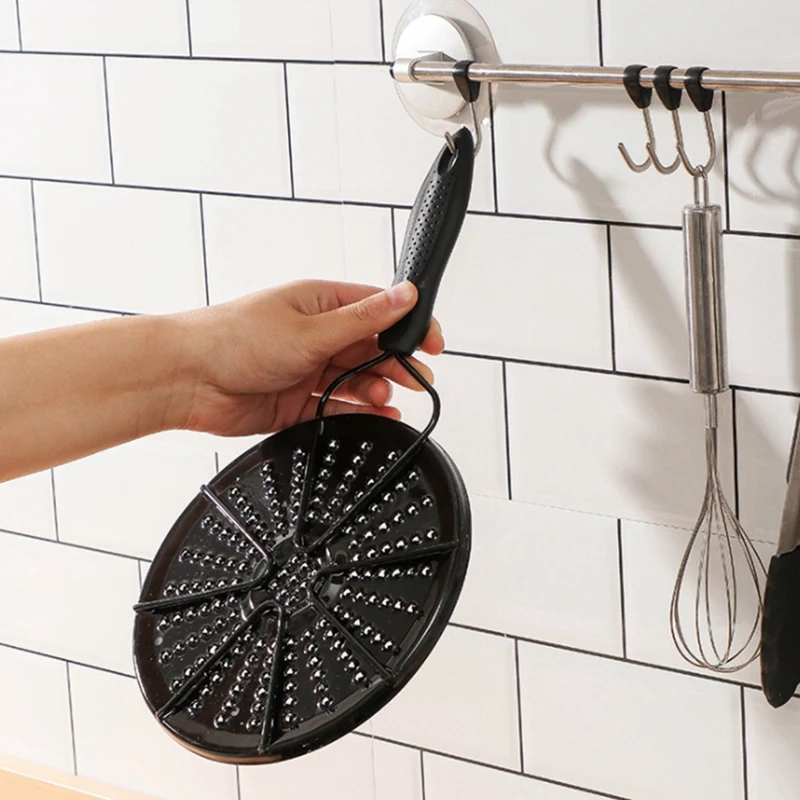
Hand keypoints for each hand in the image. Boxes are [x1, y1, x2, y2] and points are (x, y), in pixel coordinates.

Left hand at [175, 279, 443, 437]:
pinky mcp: (297, 402)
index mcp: (320, 303)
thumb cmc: (235, 339)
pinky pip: (337, 407)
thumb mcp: (310, 328)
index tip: (433, 343)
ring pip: (356, 380)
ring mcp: (307, 369)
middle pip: (371, 349)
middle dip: (397, 364)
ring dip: (376, 389)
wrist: (187, 380)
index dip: (409, 325)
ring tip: (387, 397)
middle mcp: (316, 335)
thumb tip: (404, 295)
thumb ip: (363, 319)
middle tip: (417, 379)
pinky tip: (376, 415)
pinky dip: (358, 412)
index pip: (379, 309)